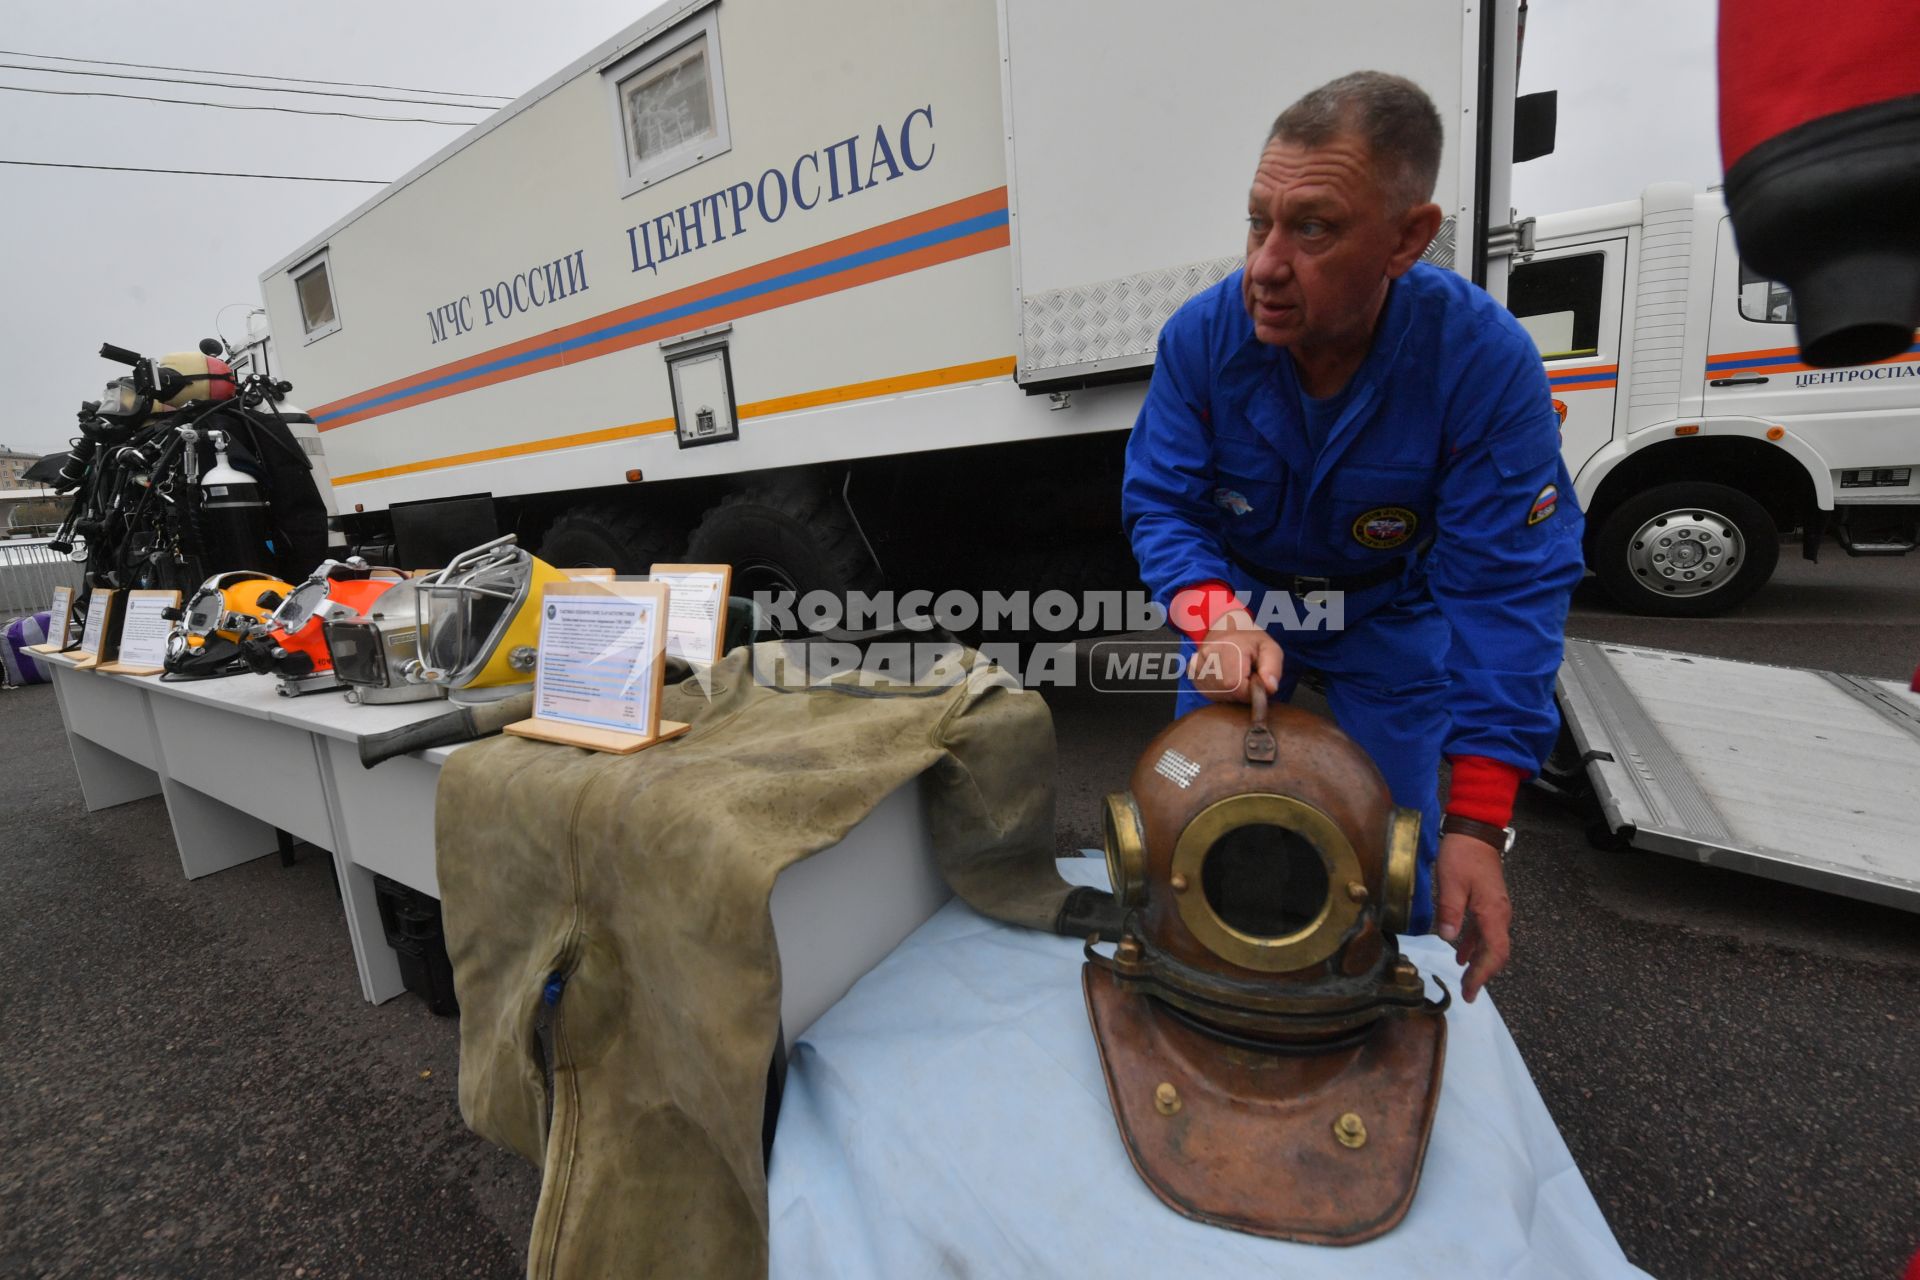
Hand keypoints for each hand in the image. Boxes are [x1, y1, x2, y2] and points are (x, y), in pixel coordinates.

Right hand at [1188, 610, 1282, 702]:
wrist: (1226, 627)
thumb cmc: (1250, 640)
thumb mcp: (1269, 648)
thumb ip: (1273, 667)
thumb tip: (1269, 688)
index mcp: (1226, 647)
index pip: (1236, 686)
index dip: (1250, 690)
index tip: (1255, 679)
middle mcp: (1206, 657)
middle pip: (1227, 692)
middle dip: (1242, 691)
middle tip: (1248, 675)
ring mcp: (1196, 667)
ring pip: (1219, 695)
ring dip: (1233, 692)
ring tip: (1237, 674)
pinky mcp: (1192, 675)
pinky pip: (1211, 694)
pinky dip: (1222, 691)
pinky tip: (1226, 677)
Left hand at [1432, 832, 1511, 1001]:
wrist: (1475, 832)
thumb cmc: (1462, 855)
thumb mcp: (1450, 882)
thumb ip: (1450, 911)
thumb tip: (1448, 939)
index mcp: (1493, 913)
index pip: (1494, 953)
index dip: (1483, 975)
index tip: (1470, 991)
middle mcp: (1500, 914)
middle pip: (1496, 952)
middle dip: (1483, 974)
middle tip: (1467, 992)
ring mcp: (1495, 909)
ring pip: (1491, 943)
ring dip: (1479, 962)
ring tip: (1465, 980)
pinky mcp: (1488, 903)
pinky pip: (1485, 931)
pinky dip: (1474, 945)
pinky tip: (1461, 954)